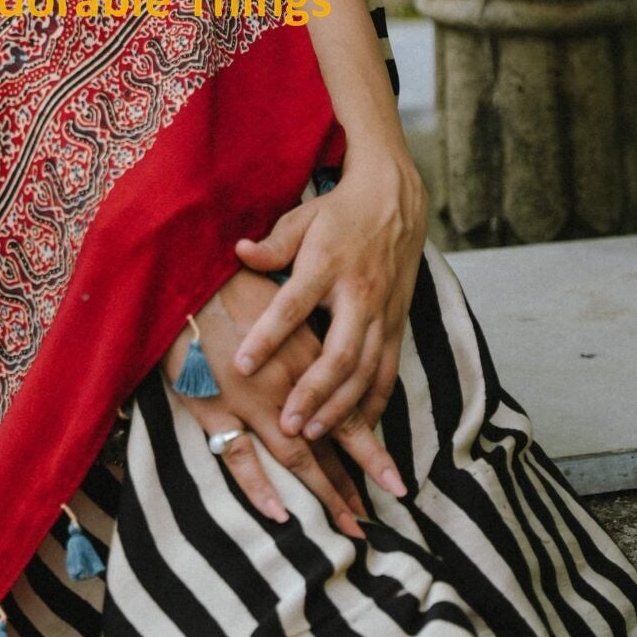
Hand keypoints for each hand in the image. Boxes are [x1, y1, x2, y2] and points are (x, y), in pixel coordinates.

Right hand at [163, 270, 374, 534]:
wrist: (182, 277)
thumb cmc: (231, 278)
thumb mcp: (284, 297)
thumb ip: (307, 329)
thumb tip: (327, 356)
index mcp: (309, 355)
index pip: (349, 413)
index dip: (372, 453)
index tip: (396, 483)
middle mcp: (289, 385)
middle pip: (329, 444)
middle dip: (352, 484)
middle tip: (372, 522)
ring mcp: (252, 401)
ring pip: (296, 458)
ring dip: (322, 493)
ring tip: (345, 528)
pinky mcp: (215, 409)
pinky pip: (240, 456)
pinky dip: (259, 487)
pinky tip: (280, 513)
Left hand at [230, 150, 427, 465]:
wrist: (394, 202)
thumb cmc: (337, 213)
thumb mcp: (301, 218)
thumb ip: (272, 244)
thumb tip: (238, 252)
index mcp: (327, 265)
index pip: (293, 306)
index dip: (267, 336)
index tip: (241, 364)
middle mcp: (358, 294)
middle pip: (339, 352)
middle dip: (313, 392)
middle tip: (287, 425)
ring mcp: (382, 312)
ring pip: (366, 370)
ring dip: (341, 406)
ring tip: (314, 434)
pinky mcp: (398, 324)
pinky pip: (389, 371)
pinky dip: (375, 402)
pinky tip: (359, 427)